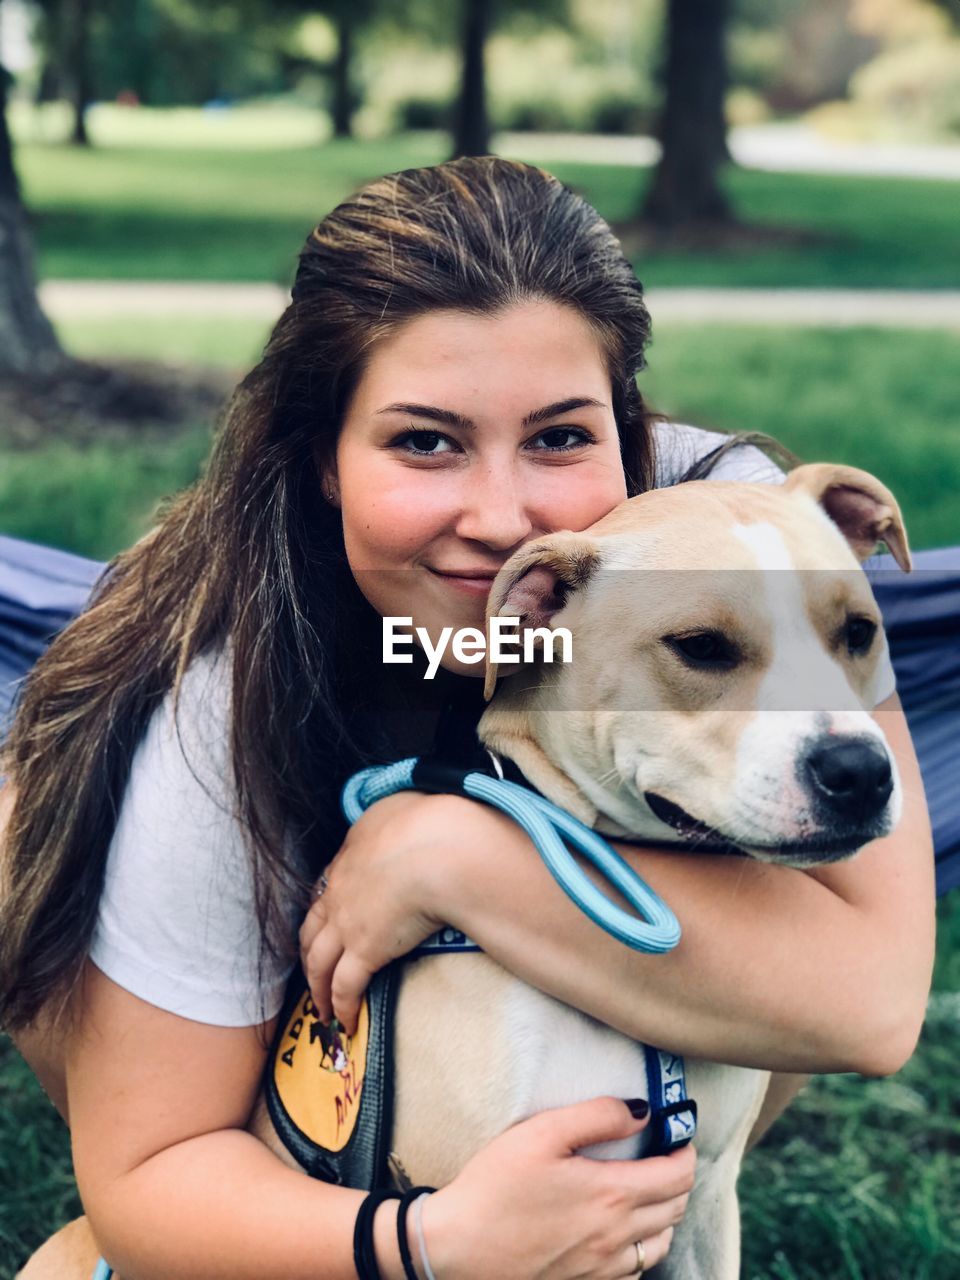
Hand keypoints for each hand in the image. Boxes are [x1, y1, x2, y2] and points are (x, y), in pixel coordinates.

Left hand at [300, 791, 494, 1032]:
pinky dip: (340, 1007)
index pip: (328, 886)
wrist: (435, 847)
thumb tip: (403, 815)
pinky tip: (343, 1021)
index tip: (329, 923)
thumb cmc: (426, 821)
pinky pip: (344, 987)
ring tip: (320, 1008)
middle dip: (309, 952)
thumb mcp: (401, 806)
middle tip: (312, 971)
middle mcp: (339, 891)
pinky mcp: (365, 952)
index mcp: (349, 855)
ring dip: (317, 988)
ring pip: (318, 962)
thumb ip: (395, 815)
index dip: (326, 909)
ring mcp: (348, 923)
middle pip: (311, 928)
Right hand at [422, 1096, 694, 1278]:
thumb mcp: (542, 1133)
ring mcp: (602, 1268)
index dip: (685, 1151)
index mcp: (612, 1196)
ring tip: (648, 1191)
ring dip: (665, 1215)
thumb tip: (641, 1111)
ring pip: (661, 1245)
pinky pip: (635, 1270)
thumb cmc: (495, 1186)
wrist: (457, 1248)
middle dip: (679, 1179)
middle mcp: (616, 1237)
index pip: (677, 1176)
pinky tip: (620, 1230)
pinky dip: (642, 1248)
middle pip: (675, 1209)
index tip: (678, 1135)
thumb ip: (597, 1116)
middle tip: (665, 1156)